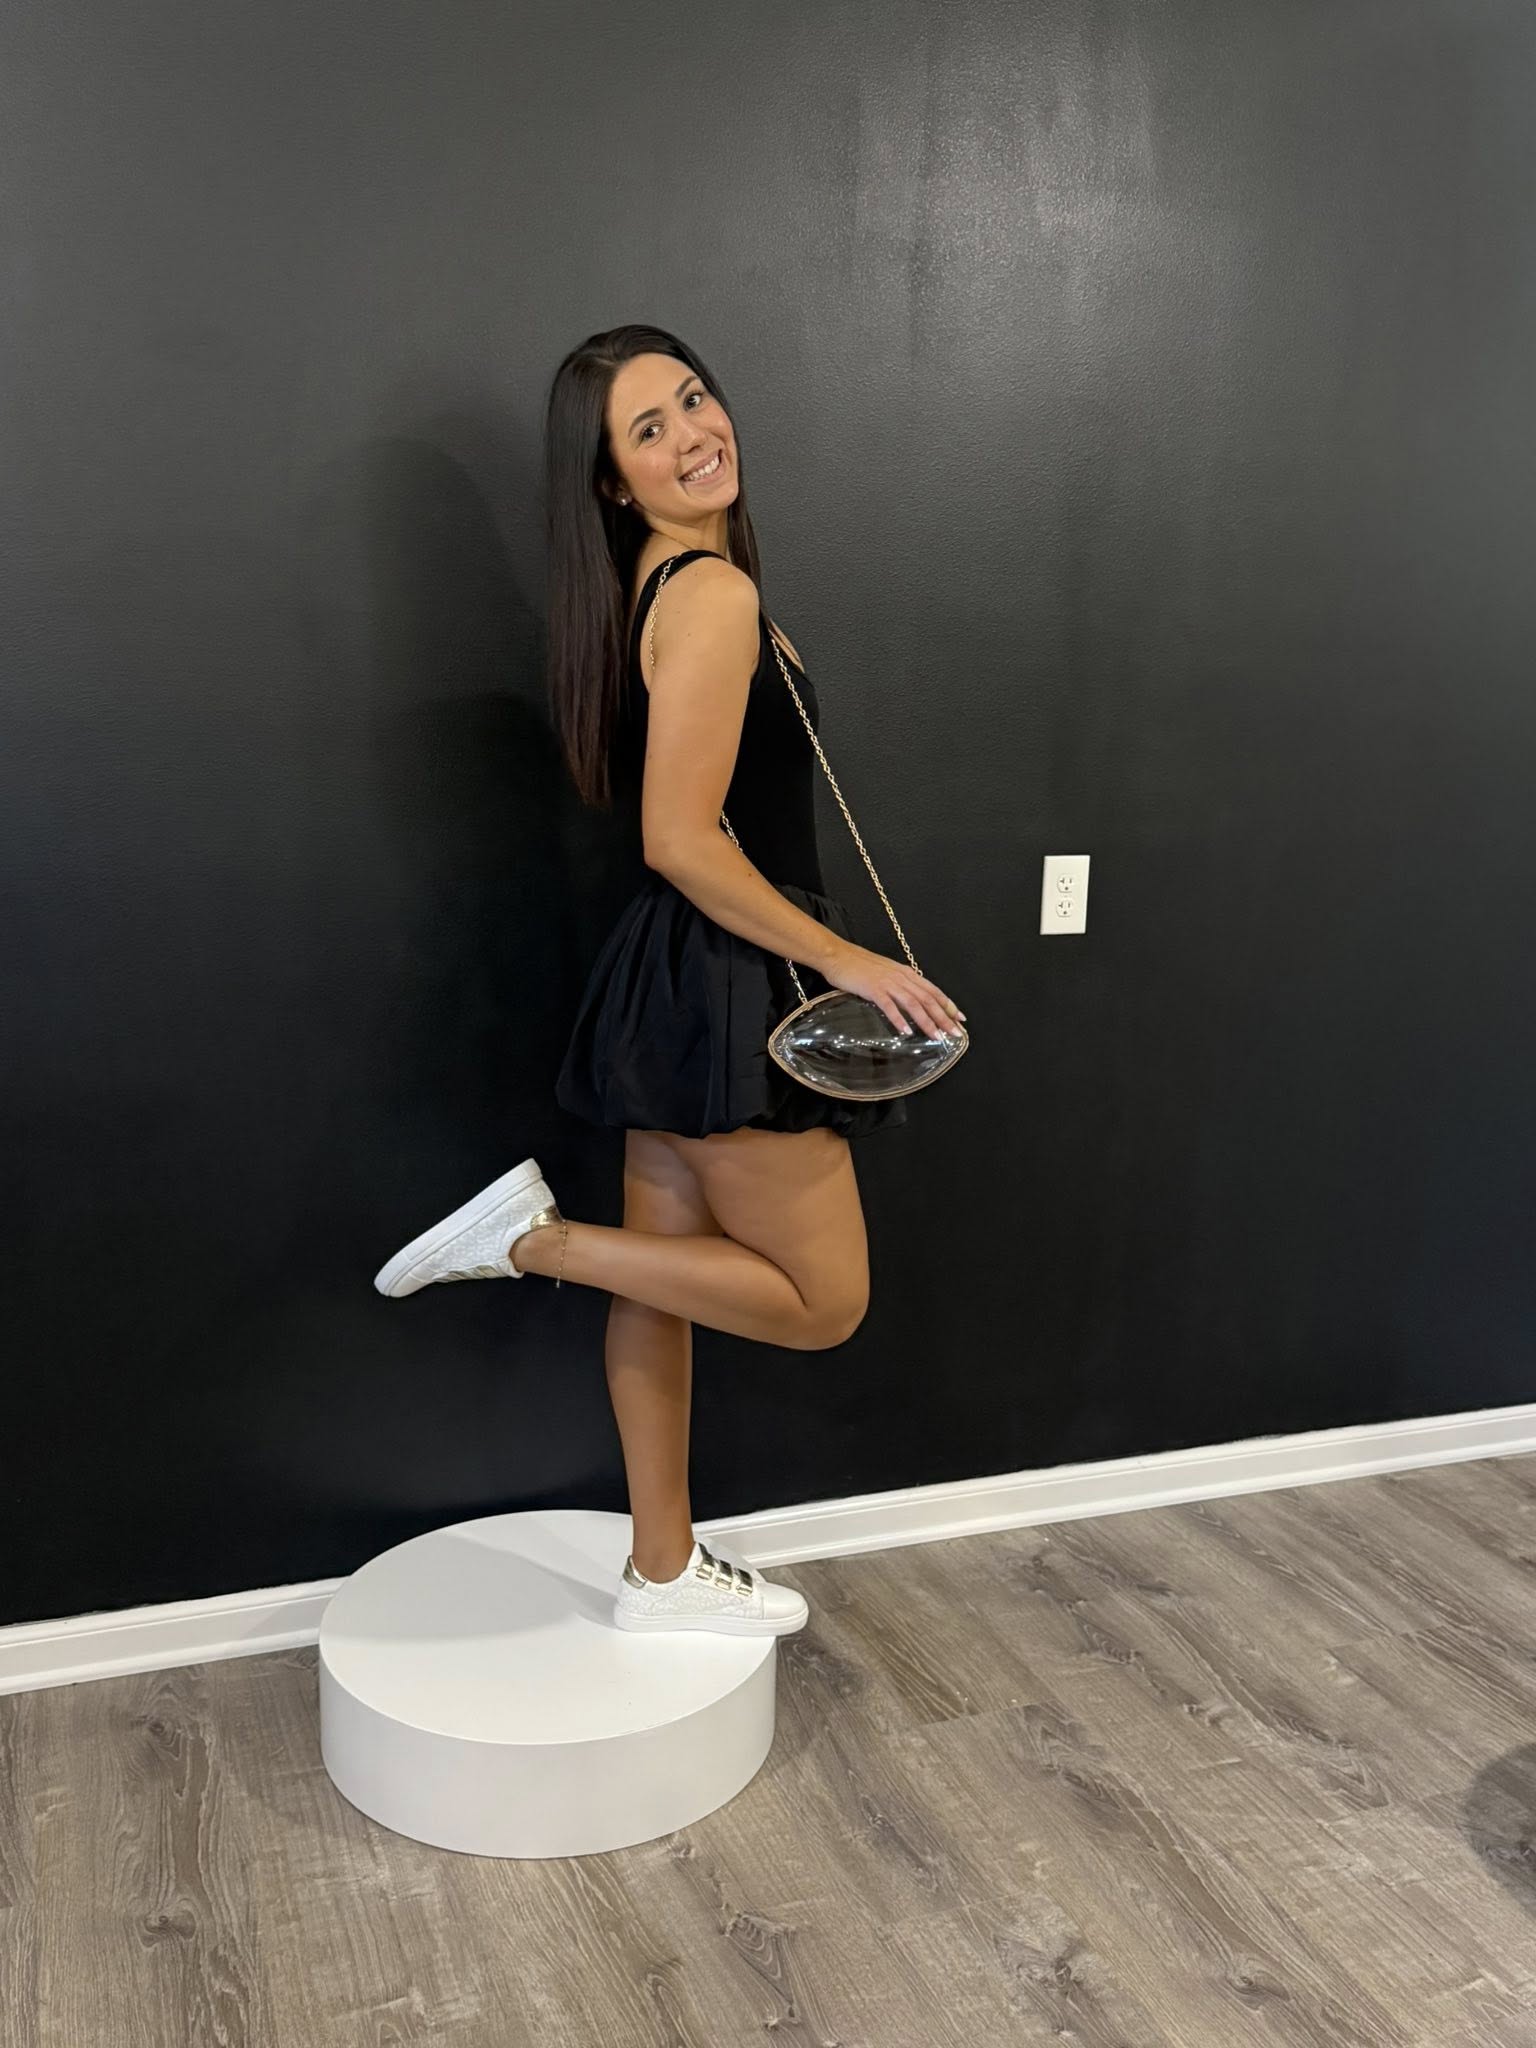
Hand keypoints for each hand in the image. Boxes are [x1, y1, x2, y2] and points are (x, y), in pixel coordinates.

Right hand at [818, 939, 966, 1040]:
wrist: (838, 954)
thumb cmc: (860, 965)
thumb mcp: (886, 973)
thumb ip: (900, 985)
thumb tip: (912, 1001)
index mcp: (906, 973)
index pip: (933, 991)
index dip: (948, 1005)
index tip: (960, 1019)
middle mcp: (902, 977)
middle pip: (928, 999)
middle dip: (944, 1017)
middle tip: (955, 1034)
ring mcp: (888, 983)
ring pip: (913, 1003)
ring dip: (927, 1021)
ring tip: (936, 1036)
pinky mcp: (873, 989)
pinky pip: (889, 1006)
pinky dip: (899, 1019)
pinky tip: (906, 1032)